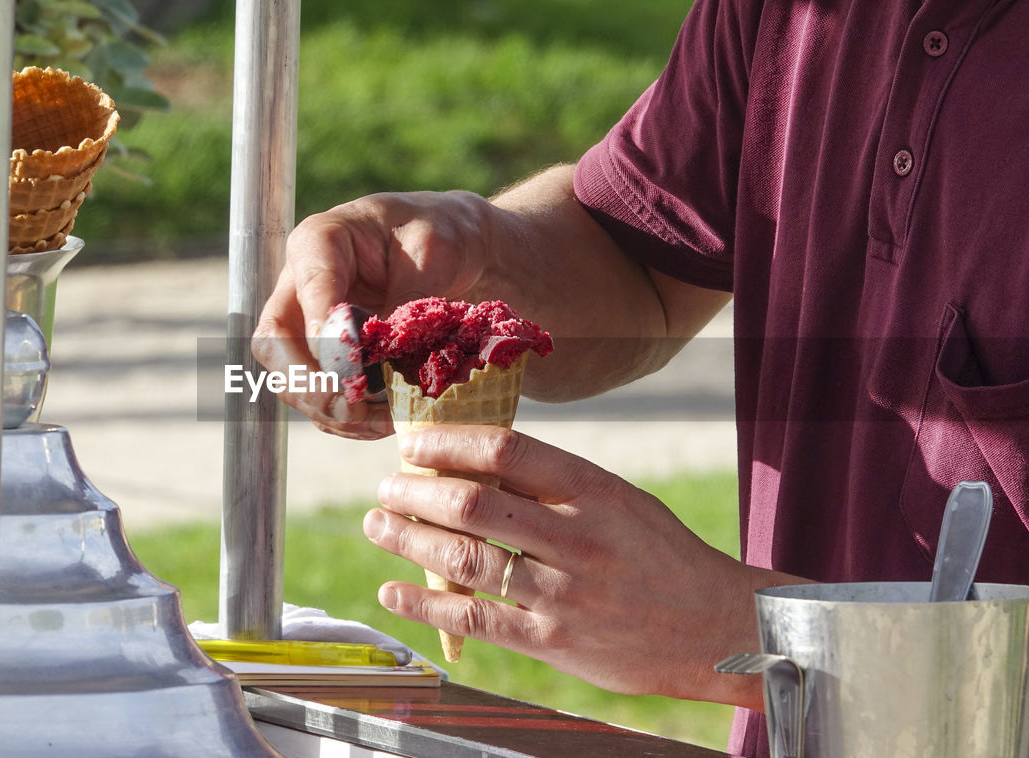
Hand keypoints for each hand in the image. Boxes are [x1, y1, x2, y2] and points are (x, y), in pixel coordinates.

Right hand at [253, 190, 498, 438]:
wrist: (459, 246)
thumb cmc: (443, 233)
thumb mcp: (435, 251)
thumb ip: (403, 298)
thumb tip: (377, 357)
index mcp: (320, 241)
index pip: (307, 288)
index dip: (322, 333)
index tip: (350, 368)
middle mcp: (301, 284)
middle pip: (275, 344)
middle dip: (309, 384)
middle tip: (353, 408)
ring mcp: (309, 323)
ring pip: (290, 378)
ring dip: (330, 409)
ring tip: (381, 422)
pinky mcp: (326, 354)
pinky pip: (318, 394)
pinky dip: (344, 418)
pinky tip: (381, 423)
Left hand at [364, 425, 800, 708]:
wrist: (717, 626)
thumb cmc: (660, 554)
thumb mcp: (619, 500)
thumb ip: (555, 485)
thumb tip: (474, 464)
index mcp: (592, 490)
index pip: (505, 452)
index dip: (448, 443)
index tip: (413, 444)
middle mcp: (576, 536)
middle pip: (474, 503)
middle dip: (415, 492)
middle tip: (384, 488)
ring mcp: (564, 591)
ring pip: (466, 559)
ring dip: (409, 540)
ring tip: (378, 527)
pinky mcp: (554, 639)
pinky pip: (475, 617)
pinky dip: (424, 603)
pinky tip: (391, 590)